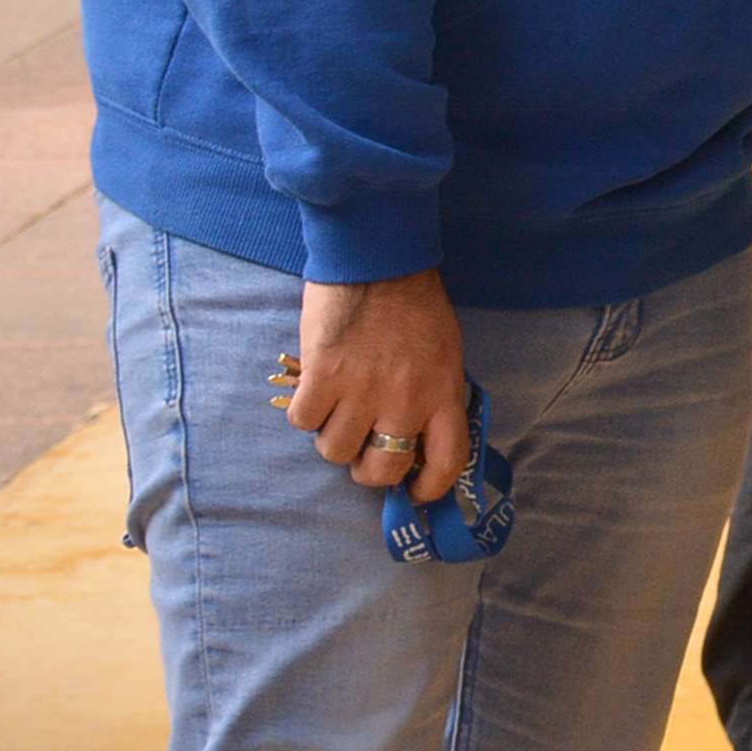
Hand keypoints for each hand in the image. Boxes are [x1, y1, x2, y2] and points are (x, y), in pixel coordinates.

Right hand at [287, 270, 470, 504]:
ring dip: (332, 435)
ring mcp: (363, 389)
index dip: (431, 488)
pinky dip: (304, 411)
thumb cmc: (415, 303)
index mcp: (444, 392)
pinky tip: (315, 388)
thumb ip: (434, 397)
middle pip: (381, 470)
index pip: (449, 461)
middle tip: (363, 446)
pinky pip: (302, 422)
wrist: (378, 257)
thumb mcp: (445, 352)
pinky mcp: (322, 376)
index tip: (415, 493)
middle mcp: (406, 399)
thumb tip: (415, 441)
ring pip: (335, 451)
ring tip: (338, 406)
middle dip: (369, 468)